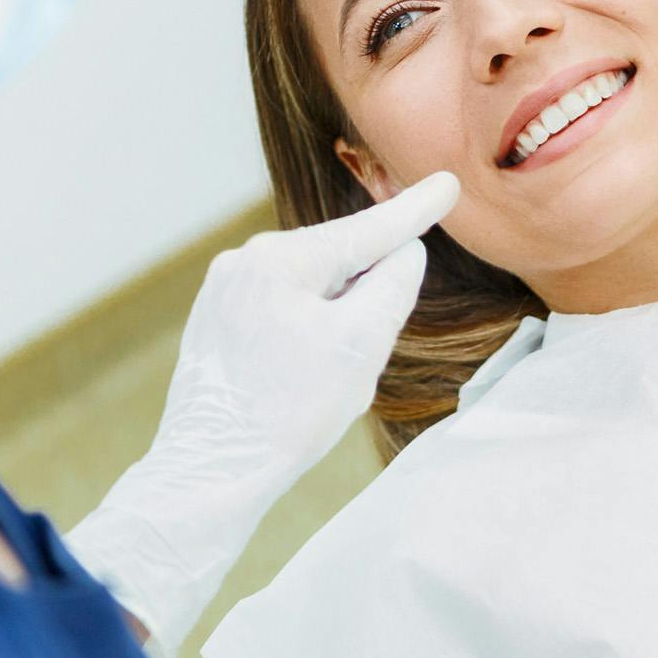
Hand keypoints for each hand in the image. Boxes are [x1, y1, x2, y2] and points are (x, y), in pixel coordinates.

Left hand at [65, 172, 458, 657]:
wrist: (209, 473)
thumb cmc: (288, 413)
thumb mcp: (360, 347)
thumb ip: (392, 287)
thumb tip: (405, 252)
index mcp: (281, 259)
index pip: (366, 230)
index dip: (414, 211)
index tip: (448, 183)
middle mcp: (245, 262)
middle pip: (336, 260)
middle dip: (368, 289)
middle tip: (370, 351)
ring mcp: (224, 291)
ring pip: (308, 286)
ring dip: (336, 315)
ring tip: (328, 379)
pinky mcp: (214, 322)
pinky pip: (280, 308)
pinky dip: (306, 329)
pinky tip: (303, 374)